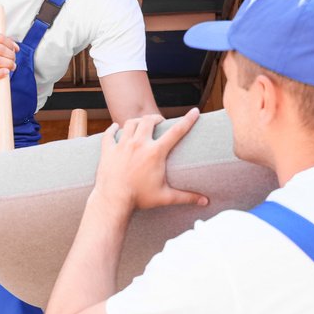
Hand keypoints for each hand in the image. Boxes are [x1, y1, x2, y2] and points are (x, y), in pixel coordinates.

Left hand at [91, 109, 207, 212]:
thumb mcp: (165, 197)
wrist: (113, 200)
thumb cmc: (139, 199)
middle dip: (156, 118)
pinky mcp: (108, 150)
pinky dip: (113, 129)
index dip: (188, 120)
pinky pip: (110, 133)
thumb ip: (187, 197)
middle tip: (160, 122)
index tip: (195, 111)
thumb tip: (205, 202)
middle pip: (149, 120)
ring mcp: (122, 145)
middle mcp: (139, 144)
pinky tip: (116, 127)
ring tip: (141, 124)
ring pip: (130, 124)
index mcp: (155, 153)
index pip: (176, 131)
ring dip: (137, 122)